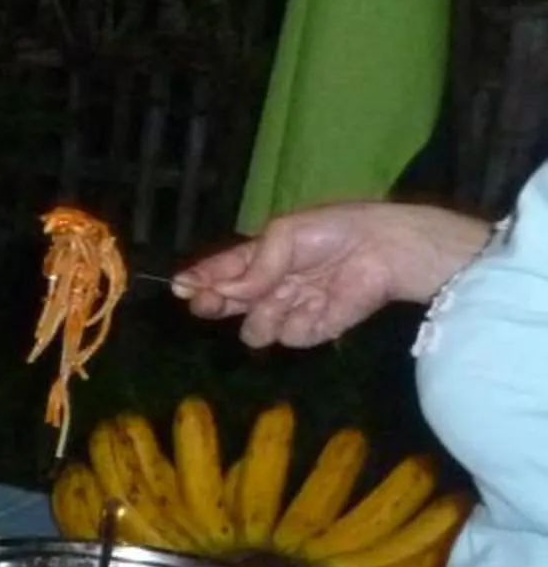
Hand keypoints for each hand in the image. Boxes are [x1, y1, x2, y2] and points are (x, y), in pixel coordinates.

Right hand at [173, 202, 488, 347]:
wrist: (385, 250)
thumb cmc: (335, 230)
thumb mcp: (285, 234)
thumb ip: (253, 264)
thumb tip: (225, 290)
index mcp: (258, 258)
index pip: (218, 273)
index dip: (197, 281)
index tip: (181, 288)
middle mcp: (268, 287)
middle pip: (227, 306)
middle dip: (216, 305)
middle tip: (212, 302)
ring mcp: (289, 310)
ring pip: (254, 329)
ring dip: (264, 315)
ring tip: (287, 296)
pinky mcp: (314, 329)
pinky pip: (289, 336)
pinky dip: (300, 321)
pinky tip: (318, 304)